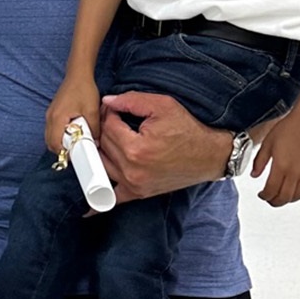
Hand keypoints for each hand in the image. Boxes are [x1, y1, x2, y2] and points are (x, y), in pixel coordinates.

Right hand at [45, 74, 100, 152]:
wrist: (78, 74)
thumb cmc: (84, 89)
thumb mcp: (92, 110)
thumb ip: (94, 129)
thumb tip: (95, 143)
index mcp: (57, 118)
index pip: (55, 144)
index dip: (65, 153)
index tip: (77, 156)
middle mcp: (50, 118)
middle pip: (50, 143)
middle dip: (63, 150)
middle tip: (78, 152)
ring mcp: (50, 115)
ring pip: (51, 137)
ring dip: (62, 143)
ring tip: (76, 143)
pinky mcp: (53, 113)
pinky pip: (53, 130)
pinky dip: (60, 136)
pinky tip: (73, 133)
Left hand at [97, 90, 233, 202]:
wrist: (209, 155)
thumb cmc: (189, 130)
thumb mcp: (163, 105)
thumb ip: (131, 101)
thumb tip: (107, 102)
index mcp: (136, 148)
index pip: (108, 126)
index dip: (109, 113)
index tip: (115, 109)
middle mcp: (132, 170)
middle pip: (103, 145)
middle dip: (105, 129)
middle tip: (114, 120)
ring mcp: (135, 184)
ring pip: (102, 165)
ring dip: (102, 150)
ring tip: (112, 139)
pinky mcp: (139, 193)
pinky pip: (113, 197)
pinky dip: (101, 194)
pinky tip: (90, 197)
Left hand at [249, 111, 299, 205]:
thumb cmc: (289, 127)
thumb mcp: (268, 143)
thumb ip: (260, 161)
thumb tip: (254, 175)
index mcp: (281, 166)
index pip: (271, 191)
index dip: (265, 196)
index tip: (262, 194)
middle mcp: (295, 172)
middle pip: (284, 197)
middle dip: (274, 201)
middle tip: (270, 198)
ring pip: (298, 196)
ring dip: (288, 199)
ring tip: (282, 195)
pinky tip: (299, 191)